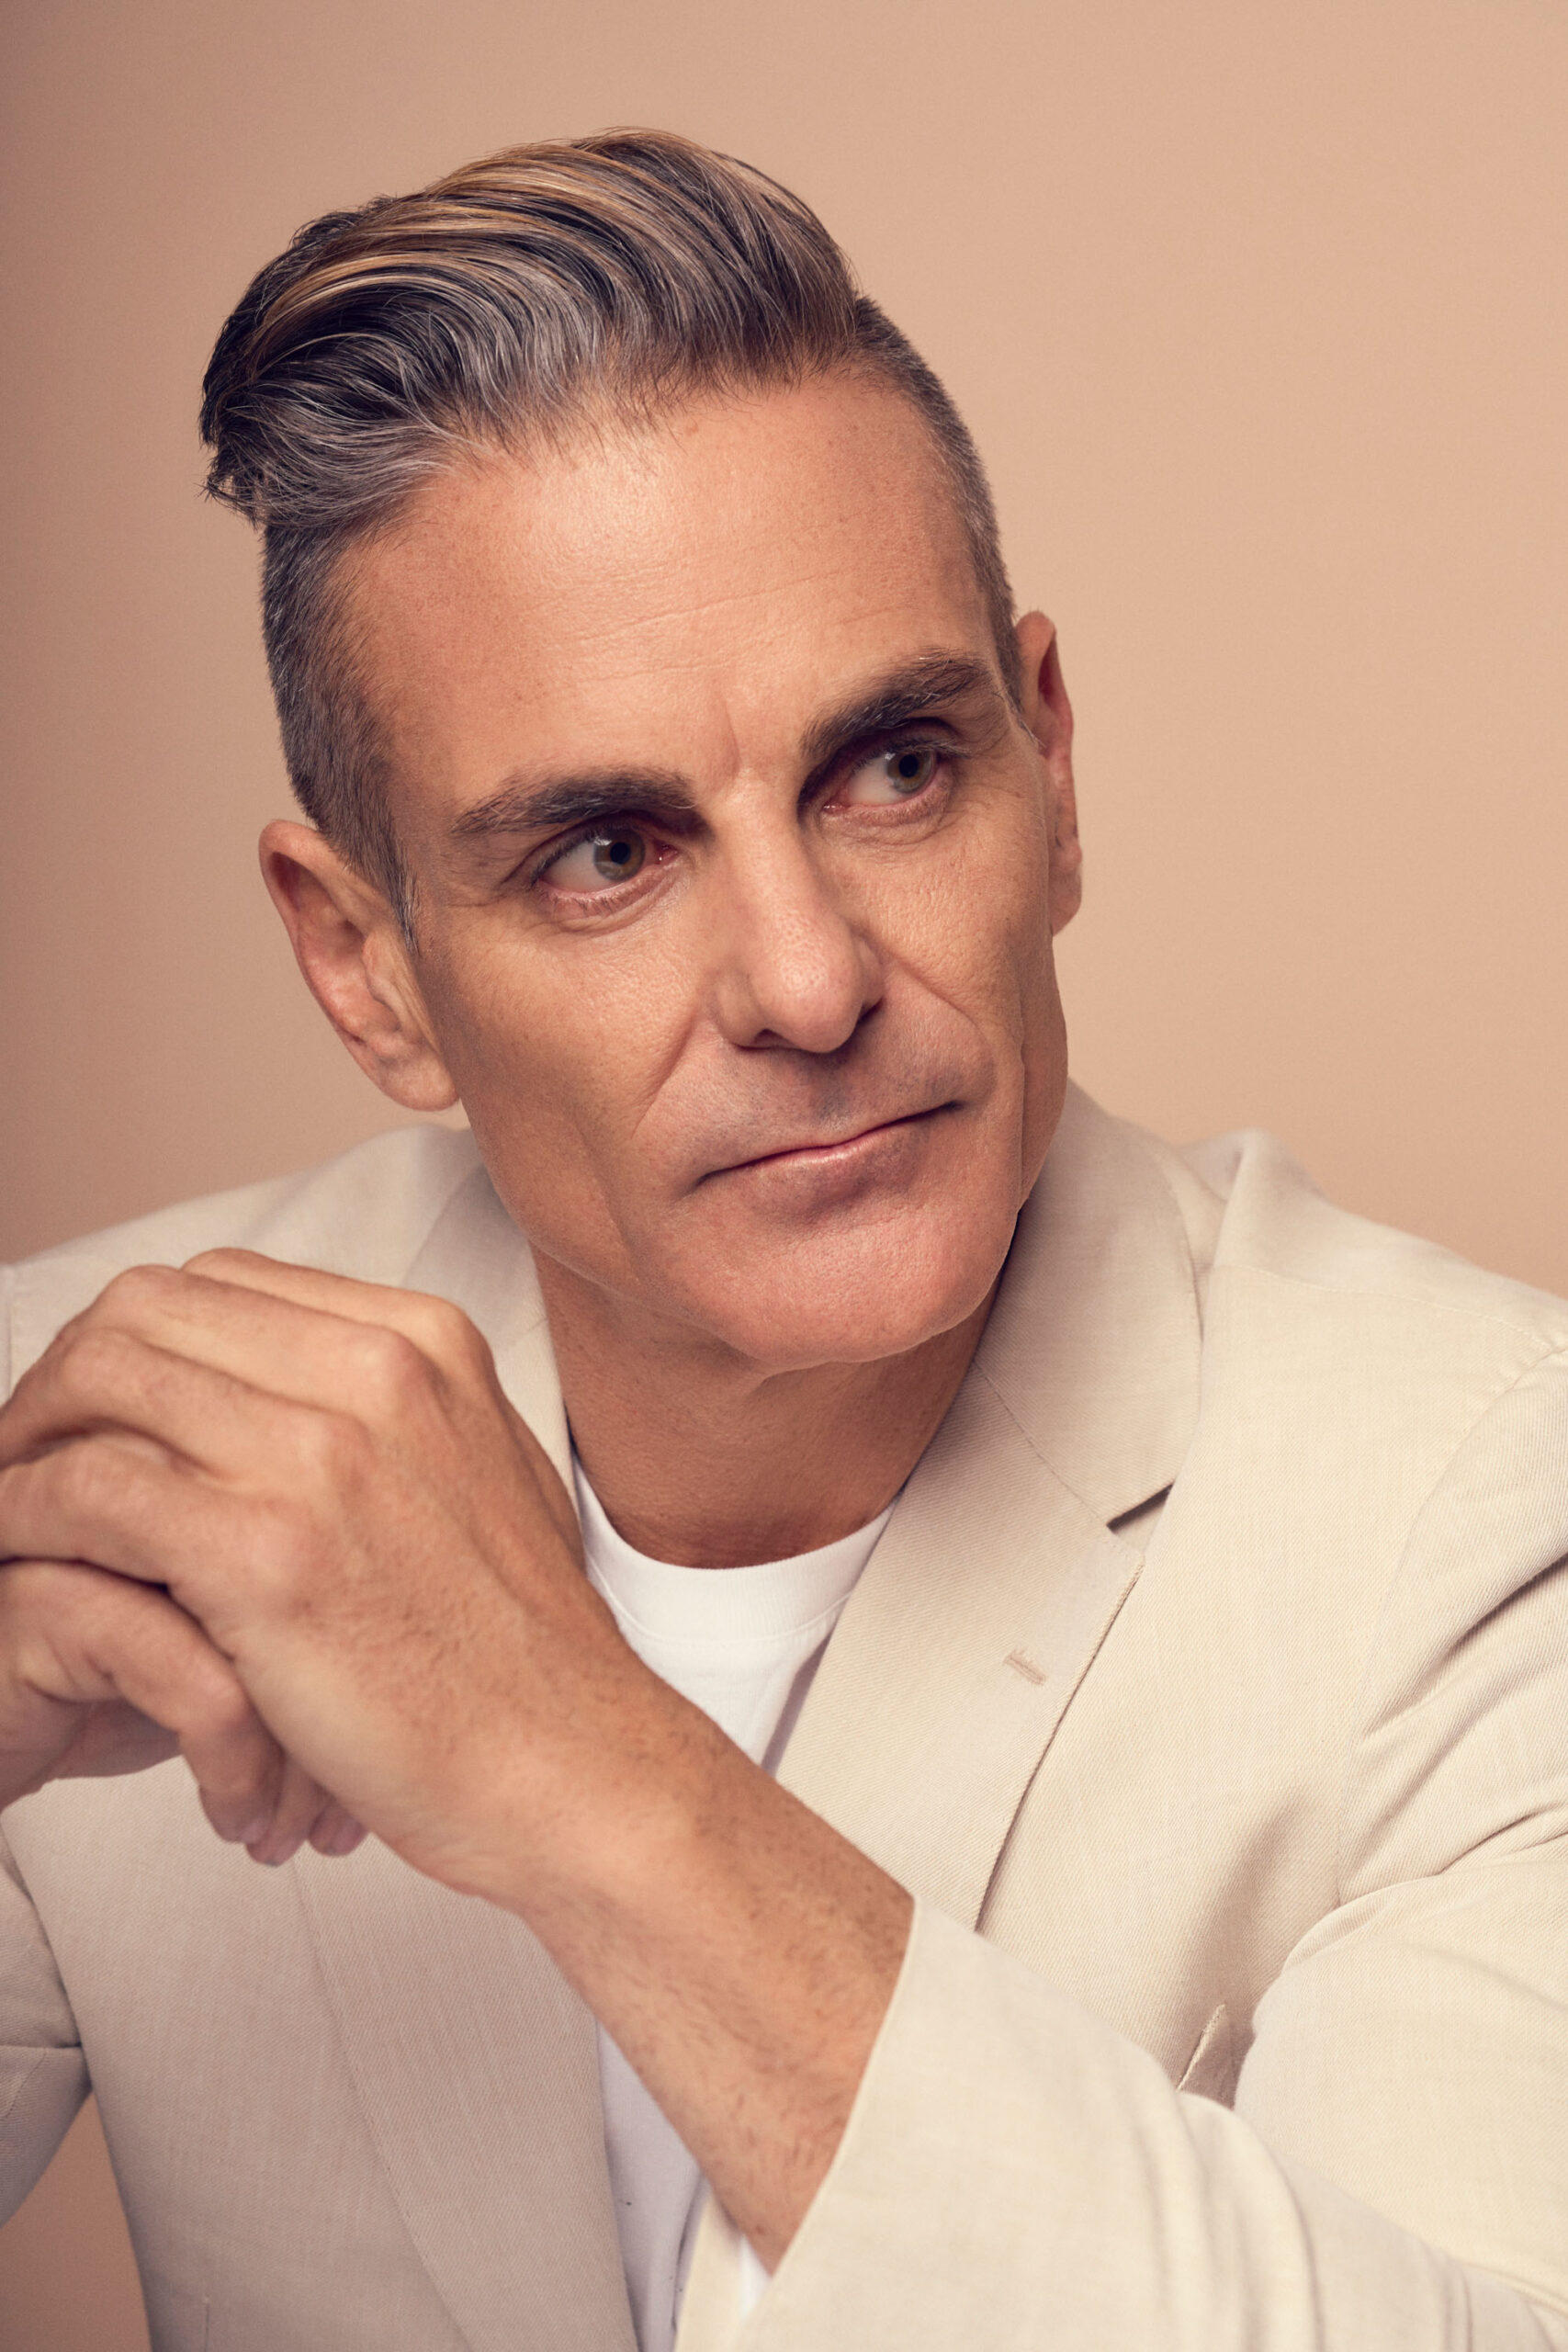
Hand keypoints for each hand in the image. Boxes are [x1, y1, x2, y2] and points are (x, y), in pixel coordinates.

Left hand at [0, 1250, 911, 2263]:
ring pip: (102, 1382)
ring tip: (6, 1510)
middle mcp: (374, 1366)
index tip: (89, 1412)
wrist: (572, 1762)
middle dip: (58, 1379)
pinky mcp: (268, 1551)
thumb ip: (386, 1412)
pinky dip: (27, 1516)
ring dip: (26, 1445)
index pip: (217, 1284)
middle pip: (144, 1312)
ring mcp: (322, 1452)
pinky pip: (91, 1491)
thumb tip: (272, 1390)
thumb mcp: (480, 1472)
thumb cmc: (518, 1651)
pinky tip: (20, 1561)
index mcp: (422, 1339)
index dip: (127, 1341)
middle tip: (22, 1457)